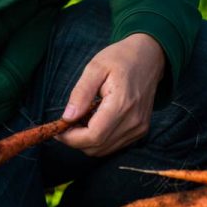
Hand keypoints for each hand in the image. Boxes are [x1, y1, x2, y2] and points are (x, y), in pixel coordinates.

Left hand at [57, 34, 164, 156]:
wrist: (149, 57)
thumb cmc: (121, 58)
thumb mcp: (96, 67)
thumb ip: (81, 93)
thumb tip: (67, 118)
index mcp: (122, 104)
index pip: (93, 136)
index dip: (71, 138)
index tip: (57, 128)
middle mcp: (133, 121)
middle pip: (97, 147)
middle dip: (76, 140)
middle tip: (66, 122)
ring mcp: (139, 128)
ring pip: (105, 149)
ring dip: (87, 140)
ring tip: (79, 119)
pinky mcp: (141, 130)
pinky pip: (114, 145)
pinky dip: (99, 139)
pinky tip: (94, 120)